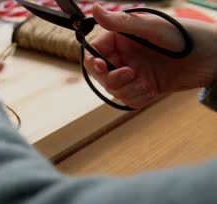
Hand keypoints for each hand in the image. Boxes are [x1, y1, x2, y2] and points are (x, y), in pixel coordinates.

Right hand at [84, 4, 216, 108]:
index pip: (95, 52)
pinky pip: (129, 100)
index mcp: (121, 39)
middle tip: (130, 74)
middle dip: (112, 79)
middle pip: (100, 74)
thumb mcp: (150, 28)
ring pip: (114, 89)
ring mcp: (134, 73)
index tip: (102, 66)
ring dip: (127, 90)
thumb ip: (120, 22)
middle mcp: (125, 56)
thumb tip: (95, 8)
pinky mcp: (145, 88)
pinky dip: (137, 97)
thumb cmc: (185, 36)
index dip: (94, 62)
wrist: (213, 58)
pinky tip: (152, 90)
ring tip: (146, 84)